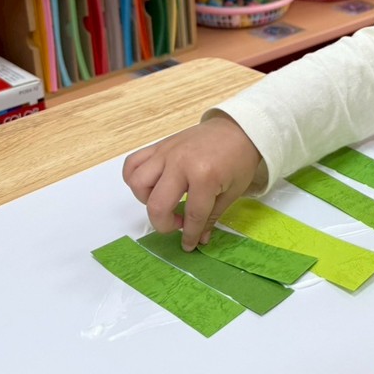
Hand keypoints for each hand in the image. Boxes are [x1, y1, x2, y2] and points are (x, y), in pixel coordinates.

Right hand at [122, 113, 264, 249]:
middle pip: (157, 205)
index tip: (189, 245)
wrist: (239, 128)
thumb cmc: (240, 159)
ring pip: (138, 183)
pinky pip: (133, 163)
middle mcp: (180, 164)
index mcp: (204, 176)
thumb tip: (199, 239)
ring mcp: (167, 153)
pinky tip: (149, 186)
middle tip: (177, 224)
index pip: (192, 215)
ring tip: (165, 201)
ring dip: (147, 200)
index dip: (190, 235)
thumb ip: (212, 216)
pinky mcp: (159, 146)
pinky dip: (134, 177)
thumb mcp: (233, 191)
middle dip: (164, 224)